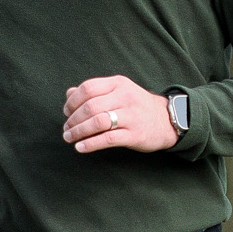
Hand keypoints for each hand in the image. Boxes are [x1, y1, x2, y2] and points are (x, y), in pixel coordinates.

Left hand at [63, 76, 178, 154]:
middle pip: (90, 106)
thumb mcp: (118, 92)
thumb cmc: (136, 106)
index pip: (88, 88)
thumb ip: (94, 91)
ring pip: (97, 122)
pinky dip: (90, 144)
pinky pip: (108, 139)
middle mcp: (125, 97)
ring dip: (78, 131)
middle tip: (66, 129)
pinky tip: (80, 147)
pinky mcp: (135, 134)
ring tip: (69, 138)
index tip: (66, 113)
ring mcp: (131, 116)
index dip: (73, 101)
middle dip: (73, 120)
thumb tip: (69, 93)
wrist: (166, 120)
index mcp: (118, 83)